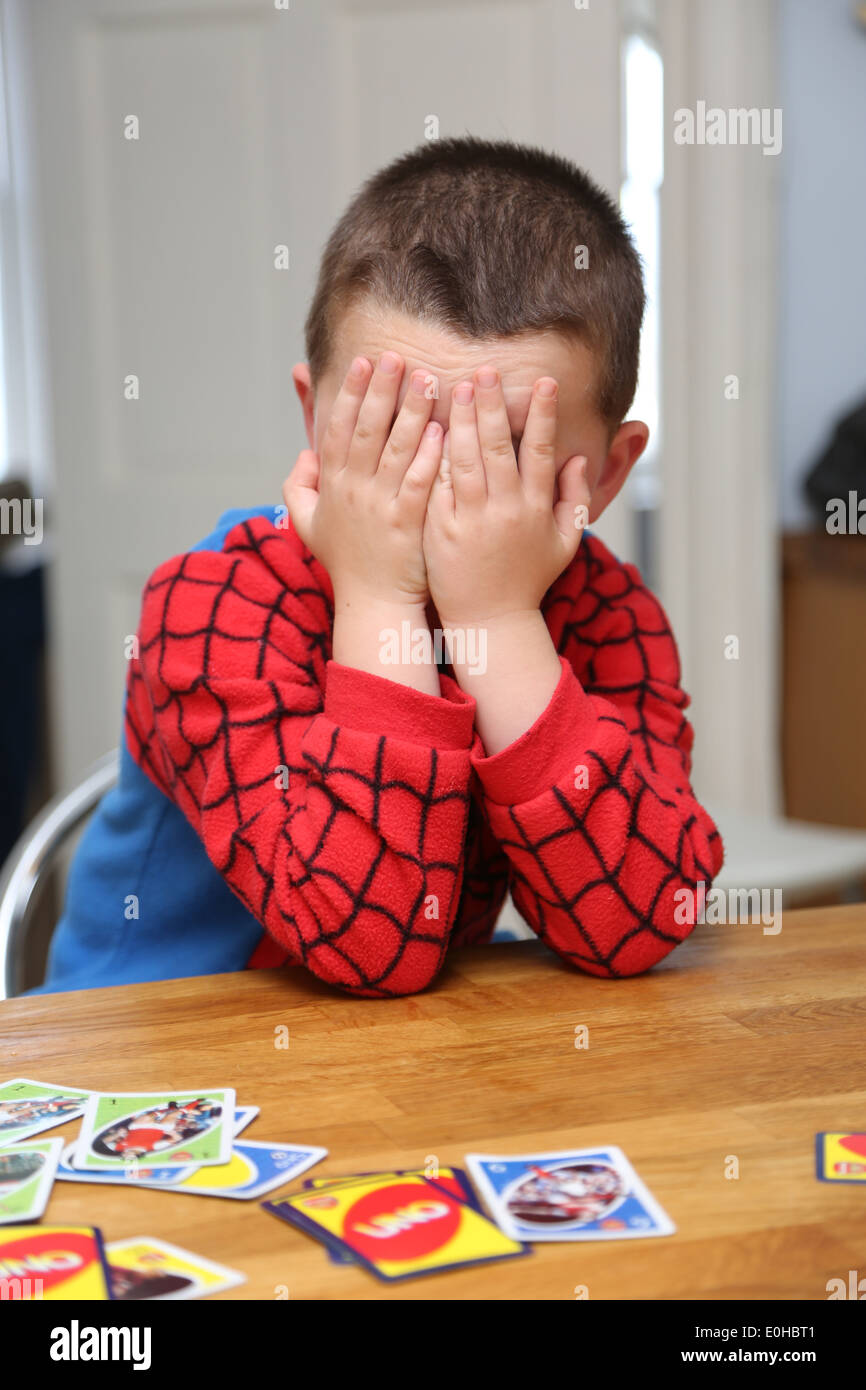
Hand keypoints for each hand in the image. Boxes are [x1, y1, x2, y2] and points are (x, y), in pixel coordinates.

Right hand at [284, 352, 443, 608]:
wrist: (373, 606)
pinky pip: (419, 483)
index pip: (338, 429)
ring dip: (411, 412)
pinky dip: (429, 456)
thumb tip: (303, 456)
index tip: (364, 361)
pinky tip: (442, 430)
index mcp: (332, 486)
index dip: (350, 393)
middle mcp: (354, 491)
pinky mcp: (408, 524)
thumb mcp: (309, 526)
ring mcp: (381, 507)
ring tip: (428, 380)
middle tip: (397, 356)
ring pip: (395, 450)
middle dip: (381, 390)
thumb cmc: (347, 564)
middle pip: (367, 430)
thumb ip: (299, 487)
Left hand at [422, 367, 588, 626]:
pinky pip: (437, 484)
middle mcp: (505, 510)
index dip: (543, 415)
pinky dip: (435, 455)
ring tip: (459, 386)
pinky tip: (430, 426)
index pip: (542, 452)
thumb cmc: (528, 580)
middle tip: (487, 370)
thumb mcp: (564, 543)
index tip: (543, 382)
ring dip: (463, 420)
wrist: (490, 621)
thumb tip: (578, 459)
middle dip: (494, 405)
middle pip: (499, 447)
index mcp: (537, 509)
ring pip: (466, 460)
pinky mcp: (440, 529)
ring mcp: (470, 520)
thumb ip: (574, 499)